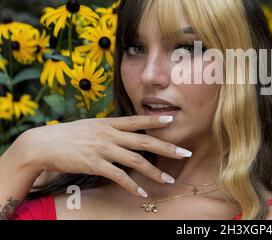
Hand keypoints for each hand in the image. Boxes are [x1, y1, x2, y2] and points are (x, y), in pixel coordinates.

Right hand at [18, 115, 190, 197]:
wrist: (43, 144)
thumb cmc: (68, 135)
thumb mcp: (91, 126)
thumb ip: (110, 129)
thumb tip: (125, 132)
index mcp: (109, 123)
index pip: (137, 120)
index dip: (155, 121)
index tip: (173, 121)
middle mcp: (109, 134)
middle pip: (144, 141)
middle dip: (167, 148)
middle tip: (185, 153)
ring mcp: (103, 149)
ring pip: (135, 161)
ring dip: (154, 172)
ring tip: (169, 180)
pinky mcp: (94, 164)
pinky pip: (118, 176)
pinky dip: (131, 185)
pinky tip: (141, 193)